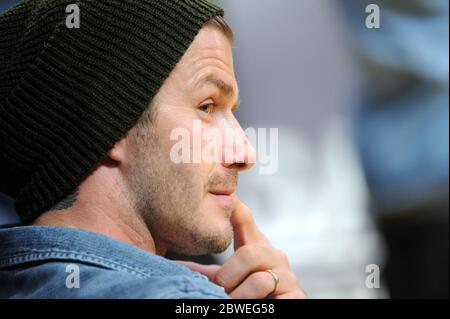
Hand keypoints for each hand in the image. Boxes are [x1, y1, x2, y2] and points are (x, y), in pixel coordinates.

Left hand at [178, 197, 305, 298]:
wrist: (273, 310)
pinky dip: (252, 303)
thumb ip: (205, 272)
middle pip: (249, 253)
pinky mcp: (297, 295)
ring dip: (239, 296)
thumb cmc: (247, 295)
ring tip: (232, 301)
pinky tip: (249, 304)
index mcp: (256, 246)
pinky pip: (271, 296)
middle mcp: (275, 256)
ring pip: (259, 280)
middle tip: (221, 288)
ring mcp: (287, 275)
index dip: (234, 206)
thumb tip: (174, 266)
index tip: (225, 195)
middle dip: (229, 276)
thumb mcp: (227, 280)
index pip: (245, 218)